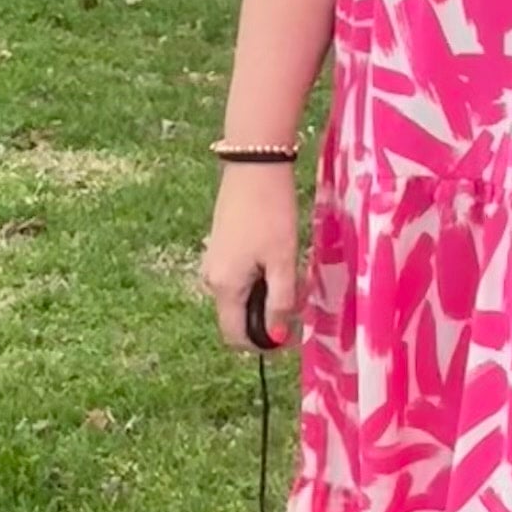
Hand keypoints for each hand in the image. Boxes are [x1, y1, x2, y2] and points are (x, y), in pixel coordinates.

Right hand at [201, 165, 301, 350]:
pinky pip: (240, 278)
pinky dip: (261, 278)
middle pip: (239, 316)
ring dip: (268, 296)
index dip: (262, 344)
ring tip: (294, 274)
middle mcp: (211, 279)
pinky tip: (280, 259)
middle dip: (270, 317)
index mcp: (224, 287)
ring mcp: (214, 262)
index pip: (235, 336)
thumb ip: (280, 303)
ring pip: (242, 296)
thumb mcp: (283, 262)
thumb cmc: (271, 214)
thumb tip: (277, 336)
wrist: (254, 166)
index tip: (290, 336)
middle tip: (300, 299)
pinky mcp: (221, 247)